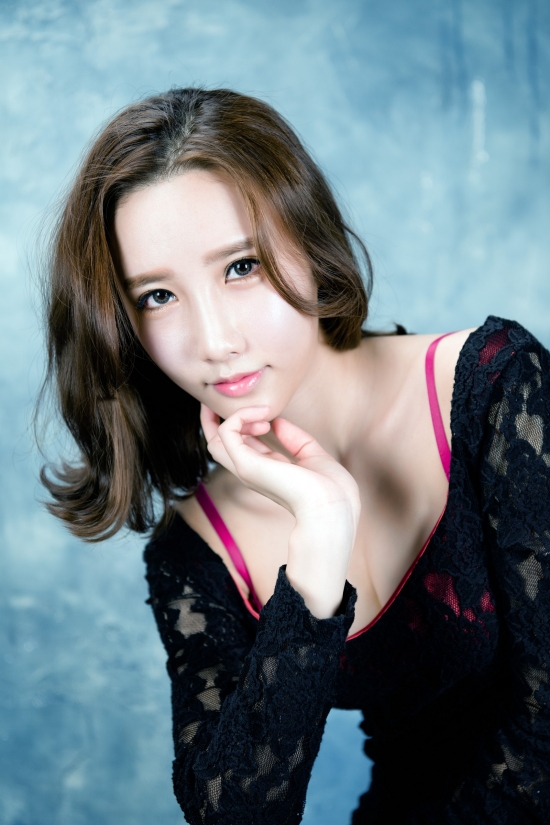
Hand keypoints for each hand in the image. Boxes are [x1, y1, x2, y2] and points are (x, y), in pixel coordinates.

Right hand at [201, 404, 360, 616]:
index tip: (248, 406)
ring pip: (214, 439)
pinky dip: (240, 416)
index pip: (240, 446)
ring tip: (260, 411)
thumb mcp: (314, 457)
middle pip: (216, 444)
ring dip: (232, 415)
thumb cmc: (332, 491)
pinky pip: (227, 432)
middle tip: (222, 398)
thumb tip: (277, 422)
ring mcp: (247, 468)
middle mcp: (252, 470)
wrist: (334, 508)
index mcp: (267, 471)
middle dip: (214, 418)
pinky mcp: (247, 464)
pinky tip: (262, 417)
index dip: (238, 424)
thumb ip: (295, 439)